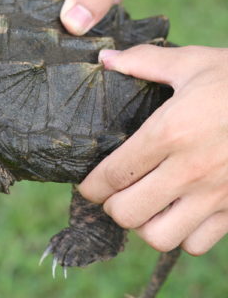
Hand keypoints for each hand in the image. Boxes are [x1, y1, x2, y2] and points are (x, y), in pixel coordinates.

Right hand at [0, 0, 224, 34]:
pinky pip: (72, 5)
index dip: (10, 11)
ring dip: (56, 24)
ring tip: (53, 52)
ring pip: (51, 3)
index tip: (12, 41)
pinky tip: (77, 41)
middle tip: (34, 54)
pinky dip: (75, 21)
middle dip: (33, 23)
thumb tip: (70, 25)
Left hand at [78, 45, 227, 254]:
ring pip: (160, 237)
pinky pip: (198, 244)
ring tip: (146, 205)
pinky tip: (180, 212)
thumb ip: (145, 62)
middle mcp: (189, 170)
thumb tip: (105, 59)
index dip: (90, 186)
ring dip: (145, 225)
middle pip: (127, 213)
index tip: (87, 185)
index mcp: (169, 133)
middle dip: (113, 206)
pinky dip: (182, 236)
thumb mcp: (193, 62)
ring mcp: (216, 194)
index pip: (112, 175)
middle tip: (116, 192)